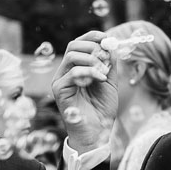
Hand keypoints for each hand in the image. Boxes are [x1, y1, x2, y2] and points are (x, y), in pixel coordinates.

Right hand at [51, 31, 118, 151]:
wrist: (96, 132)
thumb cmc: (101, 108)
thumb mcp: (109, 81)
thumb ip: (109, 63)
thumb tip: (111, 44)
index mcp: (76, 67)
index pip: (79, 43)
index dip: (92, 37)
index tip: (107, 38)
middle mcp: (65, 71)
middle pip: (73, 45)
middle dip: (93, 48)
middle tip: (106, 59)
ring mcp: (60, 80)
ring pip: (72, 56)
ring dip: (93, 60)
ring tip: (104, 73)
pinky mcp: (59, 91)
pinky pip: (73, 72)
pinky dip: (90, 72)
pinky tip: (100, 80)